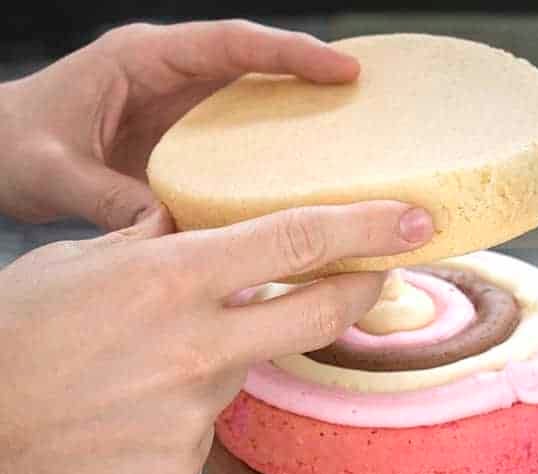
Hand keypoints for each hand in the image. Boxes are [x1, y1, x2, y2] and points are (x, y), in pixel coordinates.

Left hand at [0, 20, 359, 229]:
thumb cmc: (16, 144)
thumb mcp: (55, 170)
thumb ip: (107, 197)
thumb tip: (167, 231)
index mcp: (142, 61)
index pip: (229, 45)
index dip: (288, 54)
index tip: (342, 70)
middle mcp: (169, 79)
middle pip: (256, 69)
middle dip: (312, 80)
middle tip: (368, 107)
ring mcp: (179, 110)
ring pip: (252, 104)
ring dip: (299, 120)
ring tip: (350, 146)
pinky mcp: (182, 142)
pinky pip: (237, 142)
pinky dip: (269, 157)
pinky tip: (297, 186)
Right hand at [0, 201, 433, 473]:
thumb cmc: (10, 338)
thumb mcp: (78, 265)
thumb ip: (150, 248)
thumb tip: (188, 232)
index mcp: (170, 279)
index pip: (297, 241)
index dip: (366, 228)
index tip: (413, 220)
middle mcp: (197, 346)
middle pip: (317, 314)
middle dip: (359, 292)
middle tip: (377, 280)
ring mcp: (194, 412)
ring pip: (241, 373)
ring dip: (216, 360)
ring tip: (140, 367)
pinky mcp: (182, 464)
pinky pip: (204, 428)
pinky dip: (180, 413)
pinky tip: (128, 414)